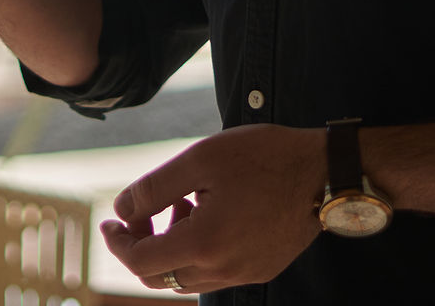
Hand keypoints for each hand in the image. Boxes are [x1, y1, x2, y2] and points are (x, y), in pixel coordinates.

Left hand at [100, 124, 324, 294]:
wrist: (325, 173)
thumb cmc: (264, 157)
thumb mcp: (202, 159)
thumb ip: (155, 188)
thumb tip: (122, 210)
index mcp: (204, 244)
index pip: (140, 261)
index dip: (118, 241)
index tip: (109, 221)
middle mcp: (222, 270)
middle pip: (160, 276)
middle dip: (143, 244)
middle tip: (145, 210)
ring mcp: (244, 273)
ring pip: (187, 277)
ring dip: (172, 247)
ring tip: (184, 202)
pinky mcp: (262, 269)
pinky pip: (215, 272)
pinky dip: (199, 250)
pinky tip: (212, 212)